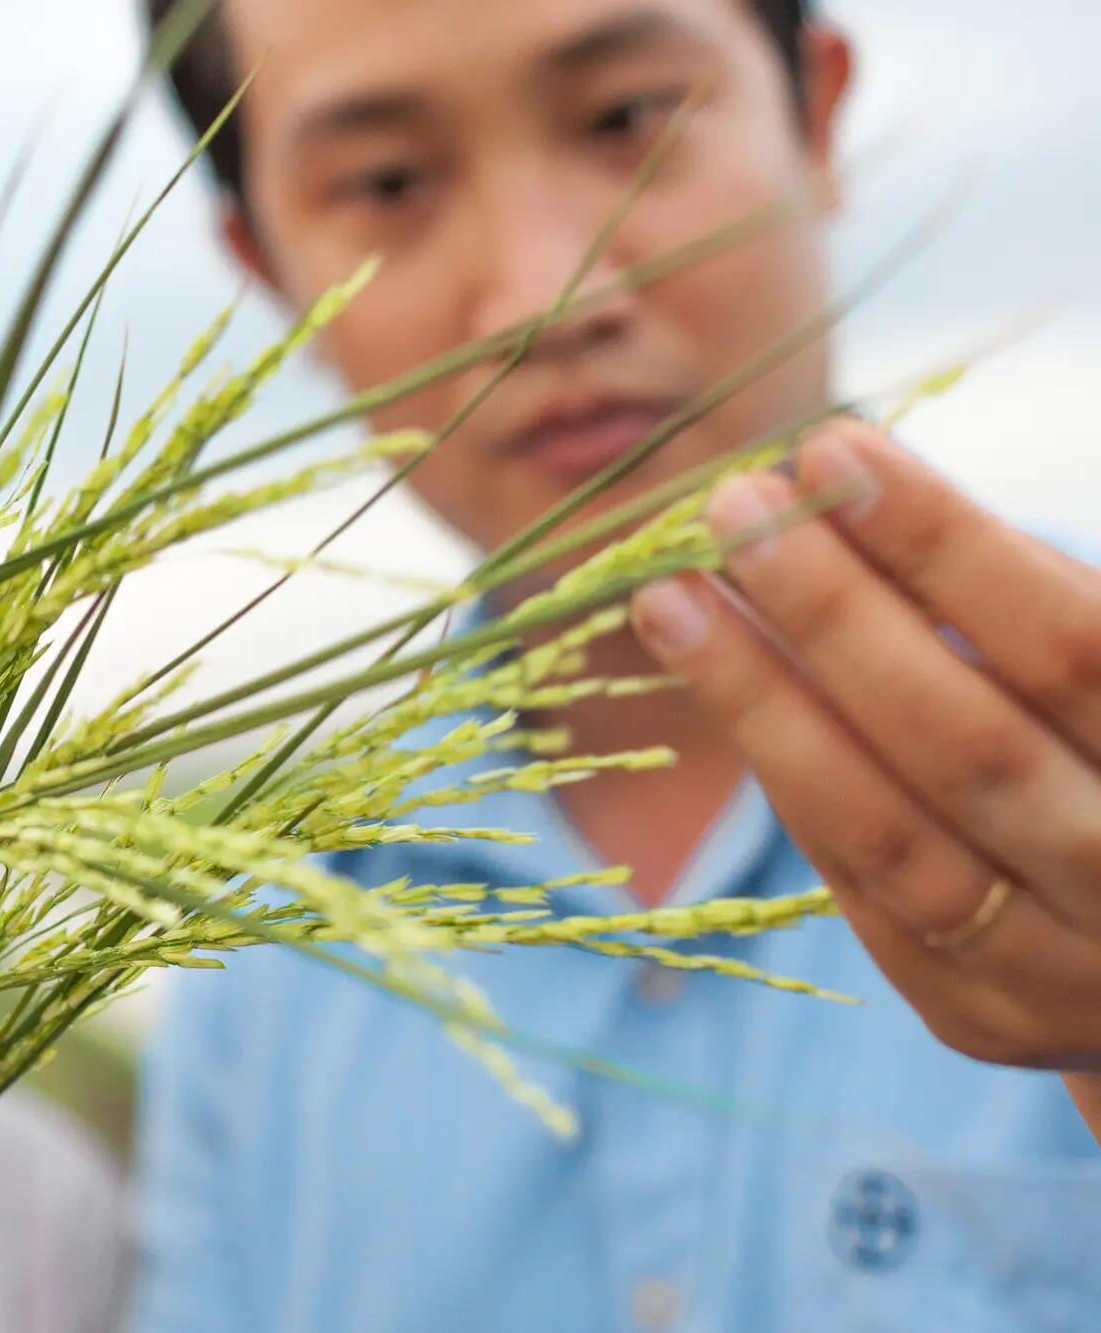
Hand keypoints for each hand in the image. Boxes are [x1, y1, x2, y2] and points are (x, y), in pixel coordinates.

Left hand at [629, 420, 1100, 1138]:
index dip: (943, 542)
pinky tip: (723, 684)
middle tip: (729, 505)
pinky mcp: (976, 1017)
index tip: (831, 446)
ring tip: (671, 598)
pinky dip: (791, 777)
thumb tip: (850, 488)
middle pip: (963, 743)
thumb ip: (1028, 602)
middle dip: (831, 613)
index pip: (1068, 645)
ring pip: (883, 833)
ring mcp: (1063, 977)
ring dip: (762, 704)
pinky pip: (858, 887)